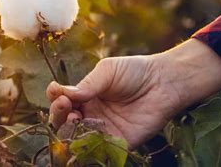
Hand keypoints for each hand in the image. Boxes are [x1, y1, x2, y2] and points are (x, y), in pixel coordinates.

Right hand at [47, 39, 220, 148]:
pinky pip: (99, 150)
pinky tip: (87, 135)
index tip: (56, 92)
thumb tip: (62, 93)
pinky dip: (89, 146)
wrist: (164, 82)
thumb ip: (87, 84)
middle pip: (65, 122)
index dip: (56, 99)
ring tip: (75, 117)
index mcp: (86, 96)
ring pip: (78, 137)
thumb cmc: (135, 71)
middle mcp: (91, 114)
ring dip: (70, 130)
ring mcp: (104, 129)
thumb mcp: (107, 71)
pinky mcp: (119, 143)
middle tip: (65, 105)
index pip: (62, 102)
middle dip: (59, 114)